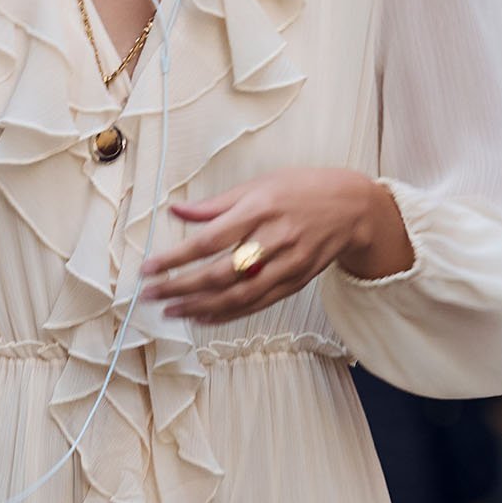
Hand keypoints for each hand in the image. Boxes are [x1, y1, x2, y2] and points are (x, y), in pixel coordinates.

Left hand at [140, 170, 412, 324]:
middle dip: (180, 287)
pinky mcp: (294, 283)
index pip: (208, 240)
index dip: (175, 258)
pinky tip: (202, 317)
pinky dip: (226, 314)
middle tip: (151, 295)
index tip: (148, 268)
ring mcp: (286, 265)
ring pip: (237, 295)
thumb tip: (176, 211)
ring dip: (199, 307)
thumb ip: (216, 204)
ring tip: (170, 311)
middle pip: (219, 273)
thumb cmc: (302, 190)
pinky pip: (255, 304)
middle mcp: (273, 239)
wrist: (354, 209)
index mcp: (260, 209)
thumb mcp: (259, 185)